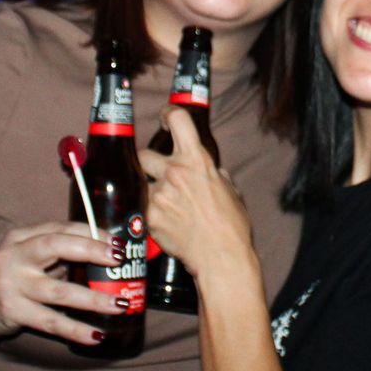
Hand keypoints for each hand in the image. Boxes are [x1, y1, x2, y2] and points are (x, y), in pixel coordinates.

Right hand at [0, 221, 128, 346]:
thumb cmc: (13, 276)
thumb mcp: (28, 256)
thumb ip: (58, 252)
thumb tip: (108, 255)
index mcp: (21, 237)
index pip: (59, 228)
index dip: (91, 233)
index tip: (117, 243)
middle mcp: (13, 256)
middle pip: (55, 247)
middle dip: (91, 251)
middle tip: (119, 260)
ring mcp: (11, 285)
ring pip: (58, 291)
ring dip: (93, 299)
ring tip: (120, 304)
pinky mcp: (12, 312)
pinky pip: (50, 322)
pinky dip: (76, 330)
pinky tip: (97, 335)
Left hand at [137, 107, 255, 280]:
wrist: (221, 256)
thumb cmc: (232, 225)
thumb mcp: (231, 189)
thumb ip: (214, 173)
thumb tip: (208, 169)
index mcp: (197, 160)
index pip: (178, 120)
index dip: (169, 114)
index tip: (166, 118)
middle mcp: (174, 172)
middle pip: (143, 153)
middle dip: (147, 162)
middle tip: (155, 173)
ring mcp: (158, 194)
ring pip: (138, 182)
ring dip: (146, 190)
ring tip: (160, 204)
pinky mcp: (148, 216)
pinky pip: (140, 207)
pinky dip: (147, 213)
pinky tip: (161, 222)